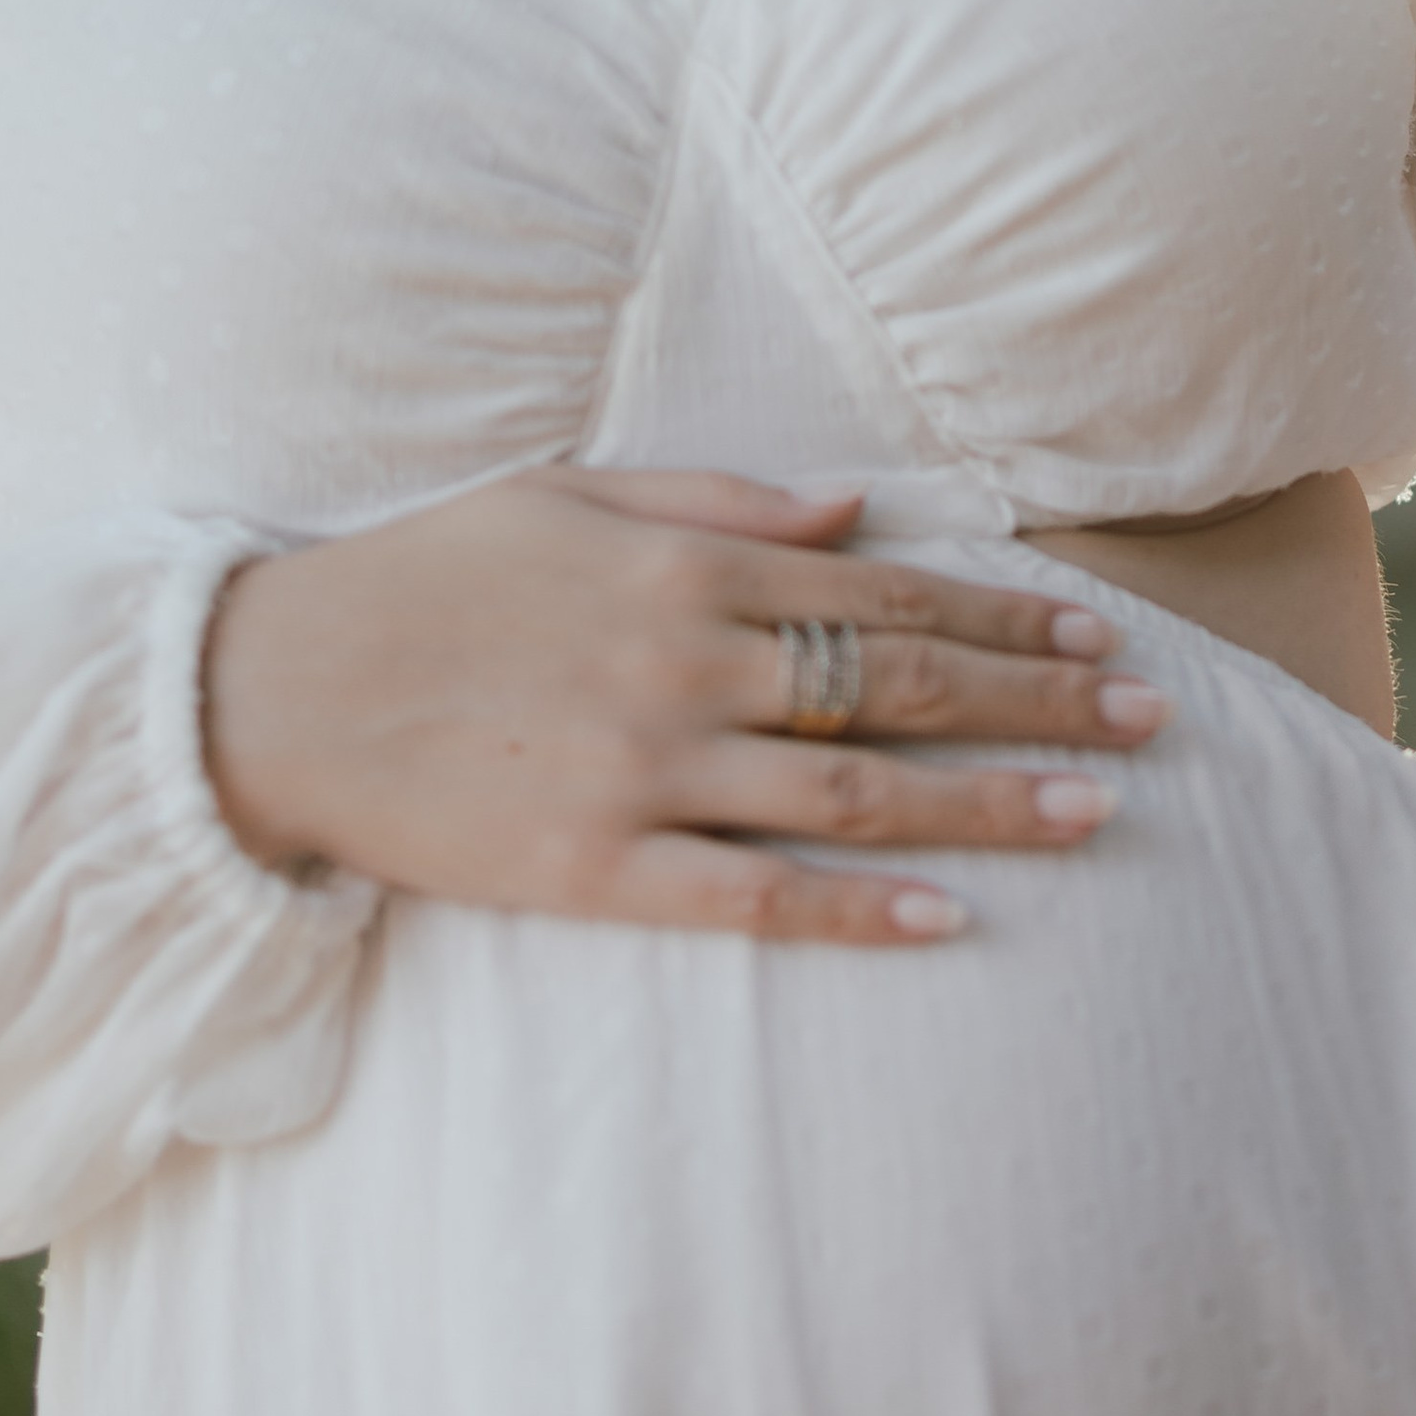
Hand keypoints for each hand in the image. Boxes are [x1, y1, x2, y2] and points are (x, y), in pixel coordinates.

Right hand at [204, 466, 1169, 942]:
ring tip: (1096, 813)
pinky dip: (852, 911)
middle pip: (899, 686)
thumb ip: (716, 501)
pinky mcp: (592, 869)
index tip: (1100, 634)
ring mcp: (640, 771)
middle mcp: (680, 662)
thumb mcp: (561, 494)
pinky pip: (749, 897)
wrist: (265, 691)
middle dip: (1037, 701)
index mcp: (680, 565)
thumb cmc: (415, 580)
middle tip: (1150, 722)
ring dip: (985, 803)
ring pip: (852, 795)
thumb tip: (857, 508)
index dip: (1005, 613)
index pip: (885, 590)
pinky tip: (946, 920)